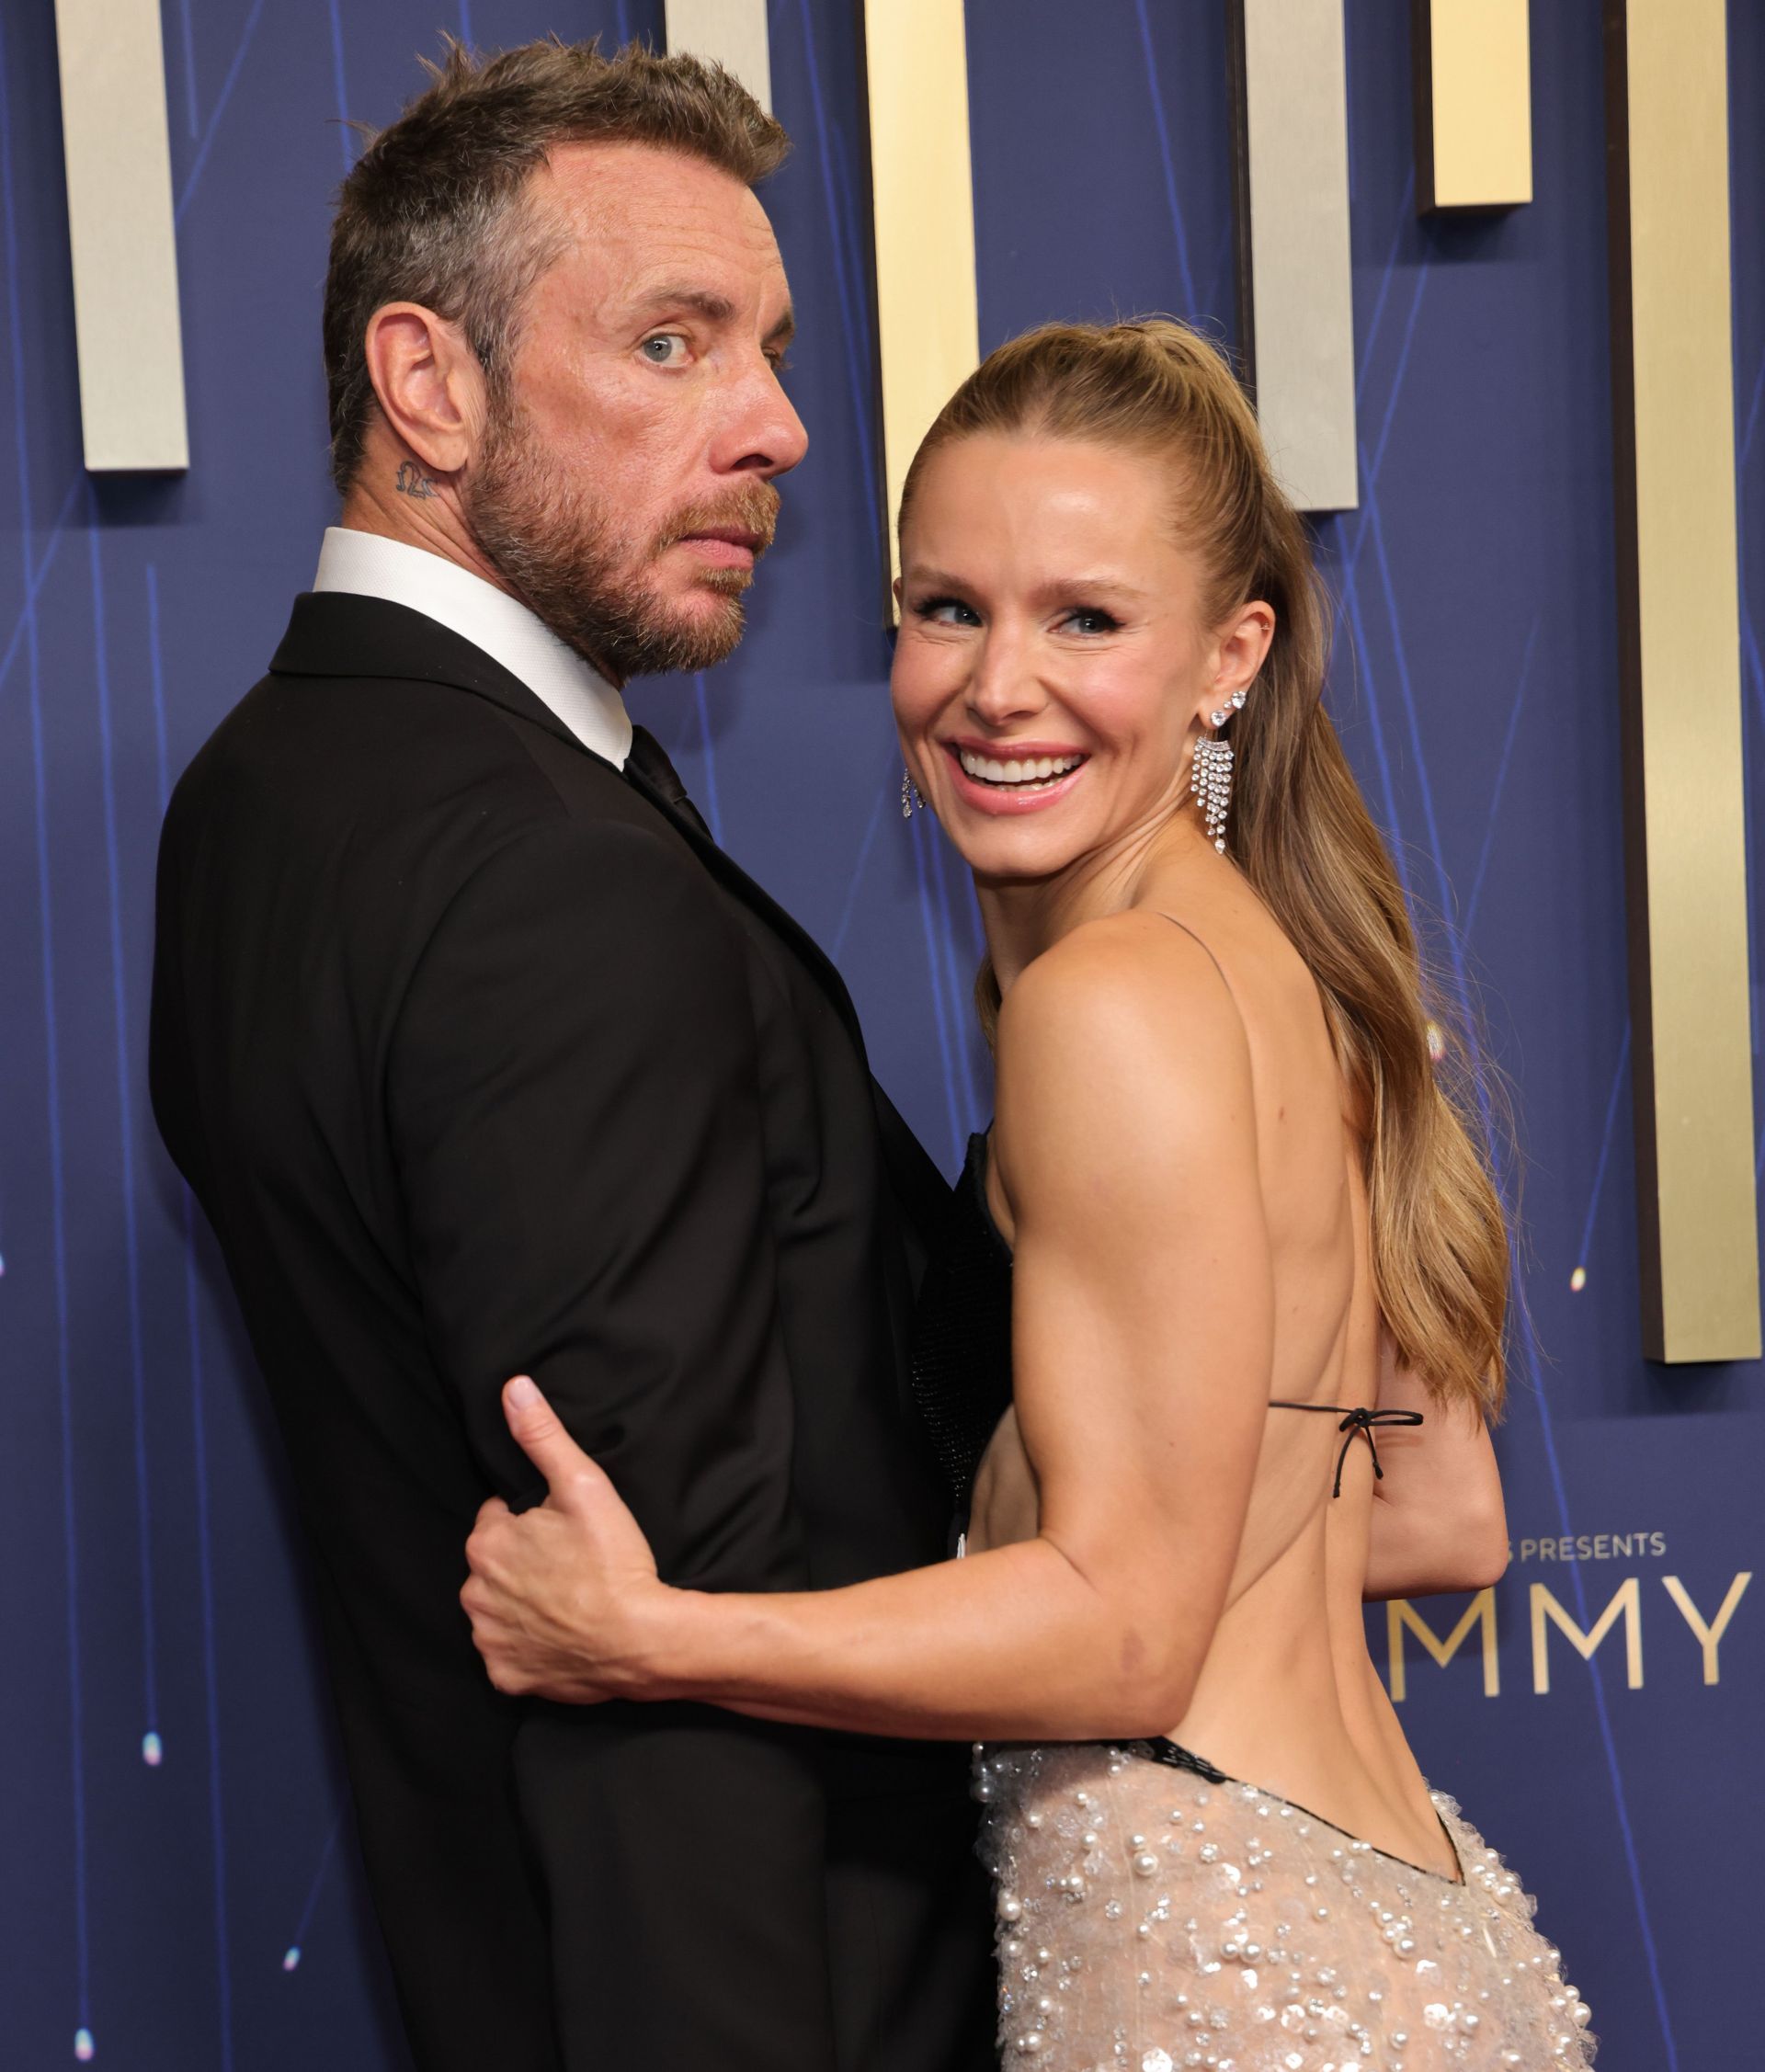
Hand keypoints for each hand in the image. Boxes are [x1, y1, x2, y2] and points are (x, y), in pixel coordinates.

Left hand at [462, 1376, 672, 1701]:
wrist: (643, 1639)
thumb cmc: (615, 1561)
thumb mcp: (584, 1485)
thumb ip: (543, 1437)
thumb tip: (513, 1388)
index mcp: (487, 1543)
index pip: (498, 1520)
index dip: (533, 1522)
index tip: (565, 1532)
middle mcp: (474, 1593)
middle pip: (495, 1565)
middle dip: (523, 1563)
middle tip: (571, 1565)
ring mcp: (489, 1639)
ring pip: (499, 1609)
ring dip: (523, 1604)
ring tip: (569, 1600)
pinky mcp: (506, 1677)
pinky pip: (508, 1655)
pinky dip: (529, 1647)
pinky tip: (561, 1636)